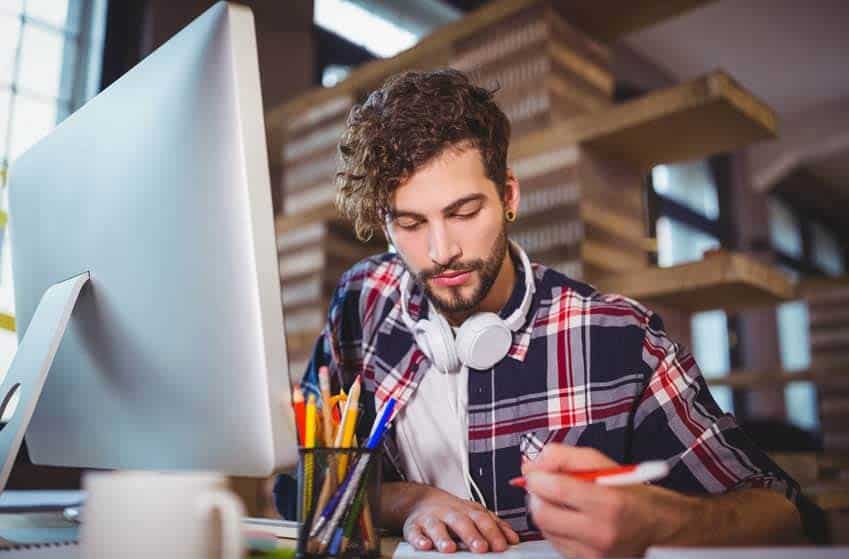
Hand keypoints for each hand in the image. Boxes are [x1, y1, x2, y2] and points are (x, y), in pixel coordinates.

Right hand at [402, 486, 519, 552]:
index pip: (482, 519)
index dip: (492, 532)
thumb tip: (513, 539)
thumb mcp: (474, 514)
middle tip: (481, 548)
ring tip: (450, 549)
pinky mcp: (413, 527)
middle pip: (461, 522)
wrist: (422, 501)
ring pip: (436, 527)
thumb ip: (494, 525)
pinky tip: (425, 546)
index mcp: (467, 511)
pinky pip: (414, 532)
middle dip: (471, 535)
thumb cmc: (453, 512)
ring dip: (443, 538)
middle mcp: (449, 513)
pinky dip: (419, 539)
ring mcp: (431, 519)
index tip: (501, 546)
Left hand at [522, 445, 696, 558]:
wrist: (656, 527)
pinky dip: (554, 528)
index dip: (536, 478)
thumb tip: (532, 464)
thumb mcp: (602, 463)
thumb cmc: (629, 493)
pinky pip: (555, 543)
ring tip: (560, 502)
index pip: (556, 489)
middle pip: (543, 514)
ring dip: (544, 511)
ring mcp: (593, 554)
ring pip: (545, 530)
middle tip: (541, 485)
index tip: (533, 472)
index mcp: (609, 504)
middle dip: (536, 496)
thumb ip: (564, 457)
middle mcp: (601, 533)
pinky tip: (568, 518)